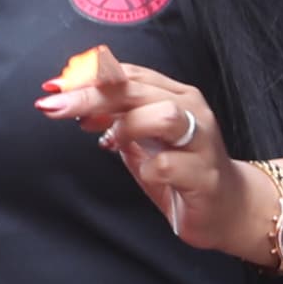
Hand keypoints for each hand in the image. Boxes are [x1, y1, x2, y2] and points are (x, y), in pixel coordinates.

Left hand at [38, 53, 248, 252]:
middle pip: (137, 90)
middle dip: (91, 95)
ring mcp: (201, 141)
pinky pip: (169, 165)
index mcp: (174, 95)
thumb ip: (113, 118)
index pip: (128, 74)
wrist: (229, 209)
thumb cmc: (181, 171)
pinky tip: (144, 173)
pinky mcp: (204, 175)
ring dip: (126, 125)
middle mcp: (190, 110)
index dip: (89, 77)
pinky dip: (148, 167)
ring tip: (108, 141)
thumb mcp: (141, 139)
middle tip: (54, 106)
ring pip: (163, 115)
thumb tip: (72, 101)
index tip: (53, 86)